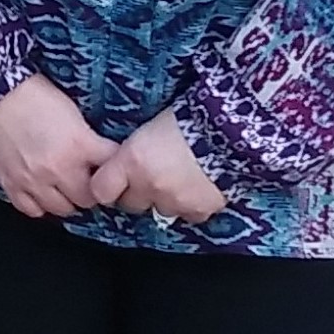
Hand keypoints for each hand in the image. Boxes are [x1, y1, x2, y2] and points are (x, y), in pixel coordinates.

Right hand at [0, 74, 118, 217]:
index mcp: (79, 145)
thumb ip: (85, 139)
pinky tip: (42, 193)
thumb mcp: (70, 112)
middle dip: (90, 190)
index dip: (113, 168)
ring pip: (62, 209)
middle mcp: (58, 168)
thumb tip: (97, 156)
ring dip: (67, 200)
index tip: (110, 167)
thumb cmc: (31, 95)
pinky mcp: (11, 185)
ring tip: (64, 187)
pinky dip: (40, 205)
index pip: (111, 169)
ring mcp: (33, 180)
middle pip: (88, 198)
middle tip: (86, 180)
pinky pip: (32, 210)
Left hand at [86, 112, 225, 223]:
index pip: (101, 191)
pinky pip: (188, 215)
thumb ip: (132, 154)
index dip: (107, 186)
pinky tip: (199, 187)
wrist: (232, 128)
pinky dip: (191, 205)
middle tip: (152, 176)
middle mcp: (148, 185)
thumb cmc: (189, 118)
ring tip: (180, 178)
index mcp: (131, 161)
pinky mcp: (199, 210)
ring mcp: (174, 201)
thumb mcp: (150, 129)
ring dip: (165, 199)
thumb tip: (123, 167)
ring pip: (160, 211)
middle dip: (137, 193)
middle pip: (130, 204)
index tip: (113, 182)